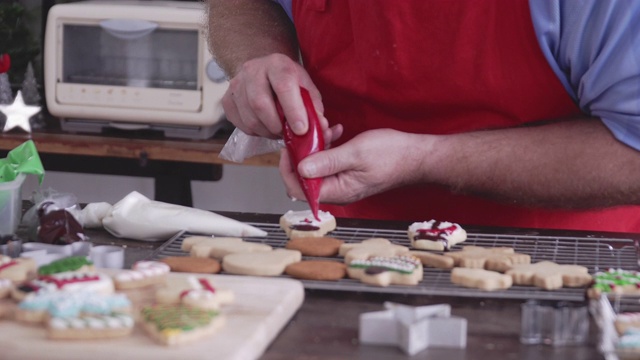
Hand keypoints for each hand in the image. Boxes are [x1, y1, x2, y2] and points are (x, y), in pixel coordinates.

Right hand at [222, 53, 328, 138]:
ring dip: (267, 132)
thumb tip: (321, 127)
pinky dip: (256, 132)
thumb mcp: (306, 86)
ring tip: (278, 130)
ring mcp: (236, 85)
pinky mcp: (227, 100)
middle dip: (277, 126)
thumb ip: (314, 106)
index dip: (293, 111)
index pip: (283, 86)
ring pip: (250, 119)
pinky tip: (265, 126)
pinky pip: (241, 125)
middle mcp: (252, 70)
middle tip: (288, 134)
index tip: (301, 130)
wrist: (263, 70)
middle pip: (260, 104)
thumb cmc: (288, 81)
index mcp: (277, 63)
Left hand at [279, 129, 432, 203]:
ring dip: (315, 148)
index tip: (289, 149)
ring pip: (316, 168)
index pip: (299, 189)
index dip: (288, 170)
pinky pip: (329, 163)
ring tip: (323, 129)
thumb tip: (300, 169)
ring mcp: (343, 183)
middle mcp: (338, 191)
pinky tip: (334, 133)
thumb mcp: (356, 153)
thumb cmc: (393, 155)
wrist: (417, 156)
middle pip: (304, 179)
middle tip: (306, 135)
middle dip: (301, 155)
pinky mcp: (349, 173)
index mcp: (338, 191)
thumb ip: (327, 162)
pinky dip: (327, 147)